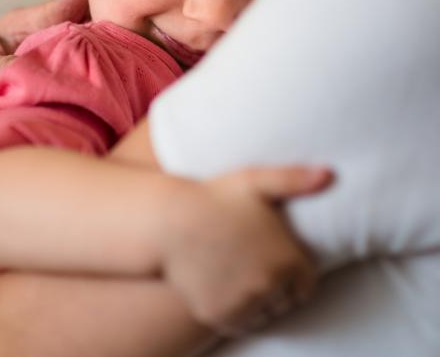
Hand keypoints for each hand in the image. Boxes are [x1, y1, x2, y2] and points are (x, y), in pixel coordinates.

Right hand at [159, 165, 333, 335]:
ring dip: (255, 305)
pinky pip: (236, 324)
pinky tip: (219, 289)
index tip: (275, 266)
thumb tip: (330, 174)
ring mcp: (244, 304)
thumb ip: (295, 180)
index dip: (292, 277)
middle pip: (283, 302)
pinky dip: (233, 313)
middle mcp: (271, 287)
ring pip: (261, 315)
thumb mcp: (254, 181)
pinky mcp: (219, 315)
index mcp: (288, 260)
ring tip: (235, 279)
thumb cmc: (211, 198)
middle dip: (274, 291)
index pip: (305, 286)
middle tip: (250, 270)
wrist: (166, 220)